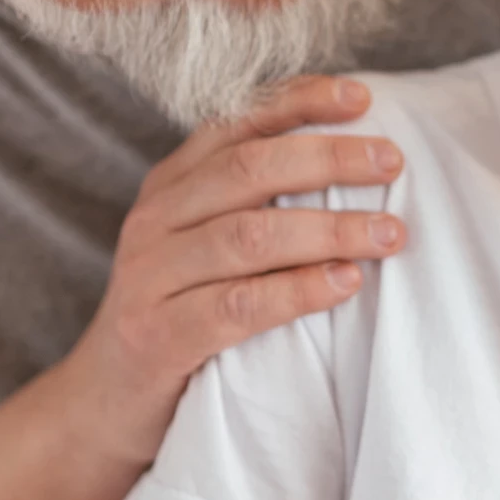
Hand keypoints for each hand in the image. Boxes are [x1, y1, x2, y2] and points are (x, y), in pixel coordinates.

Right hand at [61, 77, 410, 462]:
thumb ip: (253, 204)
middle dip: (328, 159)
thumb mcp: (203, 245)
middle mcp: (156, 219)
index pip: (236, 122)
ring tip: (388, 233)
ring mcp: (151, 276)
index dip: (300, 102)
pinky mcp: (158, 334)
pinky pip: (238, 305)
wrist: (107, 399)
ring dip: (328, 229)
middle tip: (392, 163)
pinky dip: (298, 290)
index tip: (362, 100)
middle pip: (248, 170)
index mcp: (170, 185)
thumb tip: (353, 164)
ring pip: (248, 235)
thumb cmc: (179, 314)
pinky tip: (345, 283)